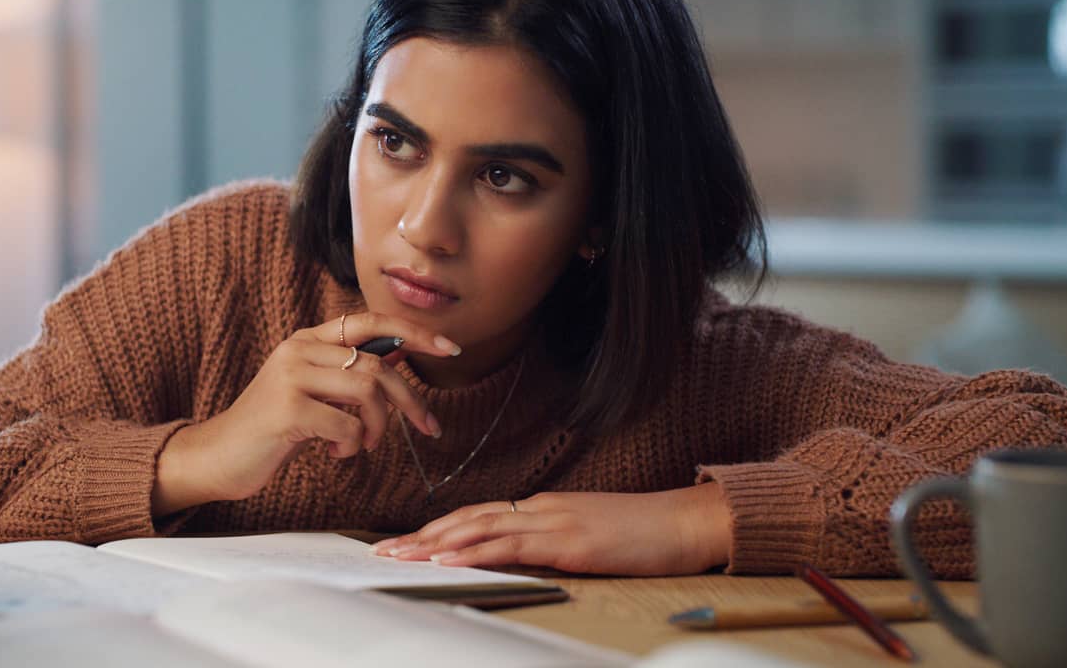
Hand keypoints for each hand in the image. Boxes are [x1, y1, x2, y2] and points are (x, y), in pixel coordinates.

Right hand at [152, 312, 460, 515]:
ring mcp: (290, 377)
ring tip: (363, 446)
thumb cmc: (272, 429)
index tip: (452, 348)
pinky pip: (347, 424)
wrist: (217, 457)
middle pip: (377, 364)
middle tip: (429, 427)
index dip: (415, 331)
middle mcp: (298, 350)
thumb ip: (347, 372)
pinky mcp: (287, 409)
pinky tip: (335, 453)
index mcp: (306, 341)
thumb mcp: (312, 392)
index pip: (370, 321)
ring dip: (379, 427)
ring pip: (368, 390)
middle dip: (411, 400)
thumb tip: (399, 352)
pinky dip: (352, 445)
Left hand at [370, 484, 731, 575]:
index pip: (479, 516)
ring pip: (480, 528)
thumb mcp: (590, 536)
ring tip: (398, 555)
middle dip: (421, 534)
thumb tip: (521, 559)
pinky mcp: (569, 541)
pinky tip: (448, 559)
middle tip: (380, 549)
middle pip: (468, 518)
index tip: (404, 541)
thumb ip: (554, 543)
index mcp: (544, 508)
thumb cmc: (644, 534)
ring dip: (434, 542)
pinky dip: (474, 551)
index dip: (438, 528)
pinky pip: (512, 545)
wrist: (686, 522)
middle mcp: (541, 509)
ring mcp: (554, 522)